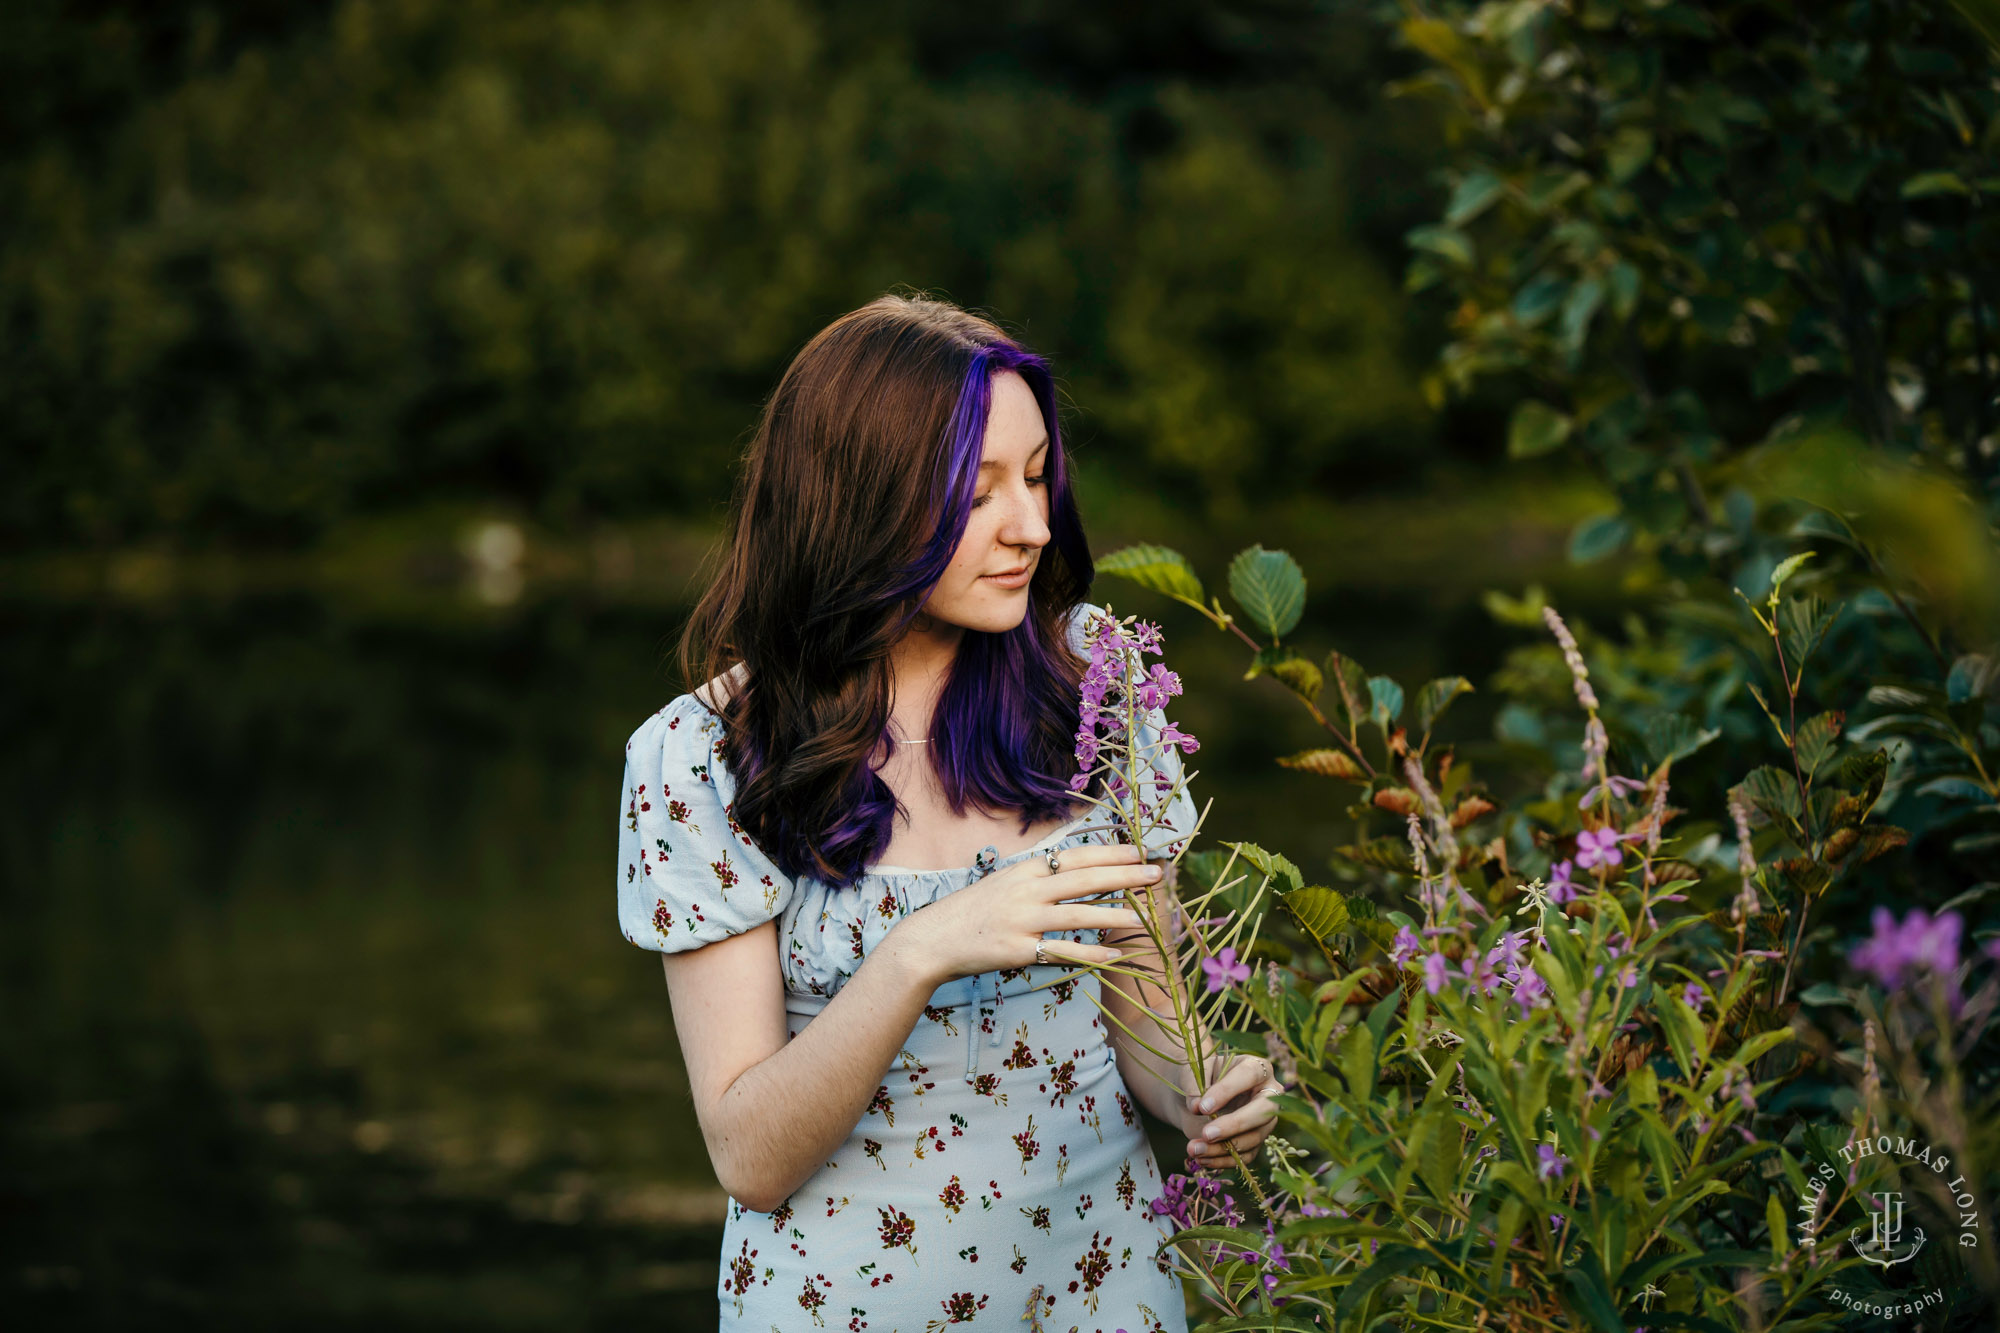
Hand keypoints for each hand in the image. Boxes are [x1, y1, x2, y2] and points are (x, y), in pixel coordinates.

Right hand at [886, 842, 1158, 988]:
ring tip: (1145, 915)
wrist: (933, 939)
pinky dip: (1090, 954)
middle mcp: (1027, 890)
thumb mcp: (1004, 883)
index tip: (1140, 849)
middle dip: (1124, 874)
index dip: (1111, 852)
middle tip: (1156, 873)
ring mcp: (1023, 920)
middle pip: (1084, 879)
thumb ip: (1037, 877)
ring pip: (1078, 914)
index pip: (1076, 855)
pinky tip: (1114, 955)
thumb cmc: (972, 911)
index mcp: (1025, 869)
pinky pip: (1062, 951)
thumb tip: (1073, 869)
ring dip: (1115, 913)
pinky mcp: (1019, 949)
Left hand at [1181, 1053, 1283, 1169]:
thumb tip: (1196, 1106)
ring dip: (1223, 1148)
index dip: (1228, 1091)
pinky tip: (1202, 1158)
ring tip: (1194, 1149)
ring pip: (1253, 1138)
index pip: (1249, 1075)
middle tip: (1206, 1134)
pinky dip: (1222, 1160)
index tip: (1203, 1107)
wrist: (1195, 1101)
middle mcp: (1267, 1094)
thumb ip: (1192, 1084)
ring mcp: (1265, 1121)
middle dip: (1235, 1125)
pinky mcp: (1256, 1142)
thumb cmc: (1197, 1079)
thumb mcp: (1191, 1073)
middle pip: (1263, 1111)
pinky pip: (1246, 1156)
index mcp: (1256, 1068)